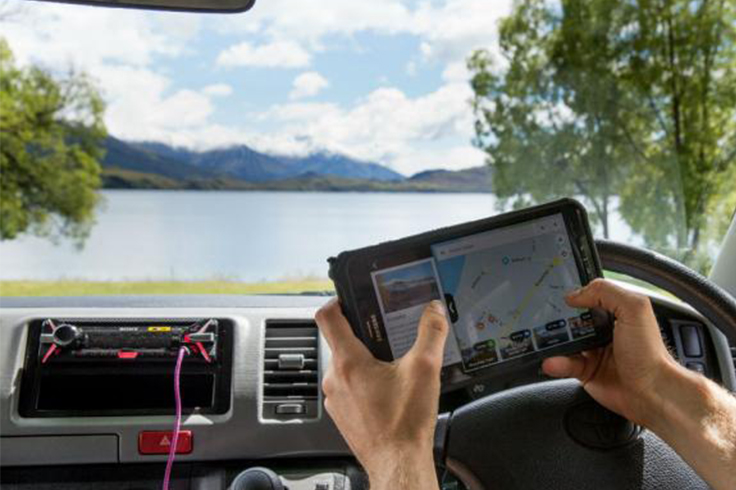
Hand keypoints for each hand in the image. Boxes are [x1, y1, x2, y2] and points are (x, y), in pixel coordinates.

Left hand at [315, 298, 447, 489]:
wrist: (398, 464)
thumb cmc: (404, 424)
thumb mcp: (424, 370)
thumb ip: (430, 333)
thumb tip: (433, 311)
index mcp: (348, 362)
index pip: (327, 317)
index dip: (337, 301)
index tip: (349, 298)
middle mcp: (334, 379)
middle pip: (339, 341)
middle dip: (362, 334)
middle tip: (385, 332)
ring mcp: (335, 399)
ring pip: (344, 366)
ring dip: (363, 360)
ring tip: (390, 363)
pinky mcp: (342, 415)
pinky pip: (347, 388)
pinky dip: (363, 383)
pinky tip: (387, 389)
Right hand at [542, 278, 677, 425]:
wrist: (652, 393)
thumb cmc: (649, 354)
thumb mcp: (634, 310)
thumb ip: (606, 293)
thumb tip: (575, 294)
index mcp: (615, 313)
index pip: (589, 296)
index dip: (574, 294)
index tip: (556, 294)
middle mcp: (603, 331)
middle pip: (571, 319)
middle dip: (556, 319)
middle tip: (544, 319)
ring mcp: (592, 352)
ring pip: (564, 342)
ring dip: (552, 342)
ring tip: (545, 342)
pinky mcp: (585, 372)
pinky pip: (563, 364)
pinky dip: (555, 363)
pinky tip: (552, 362)